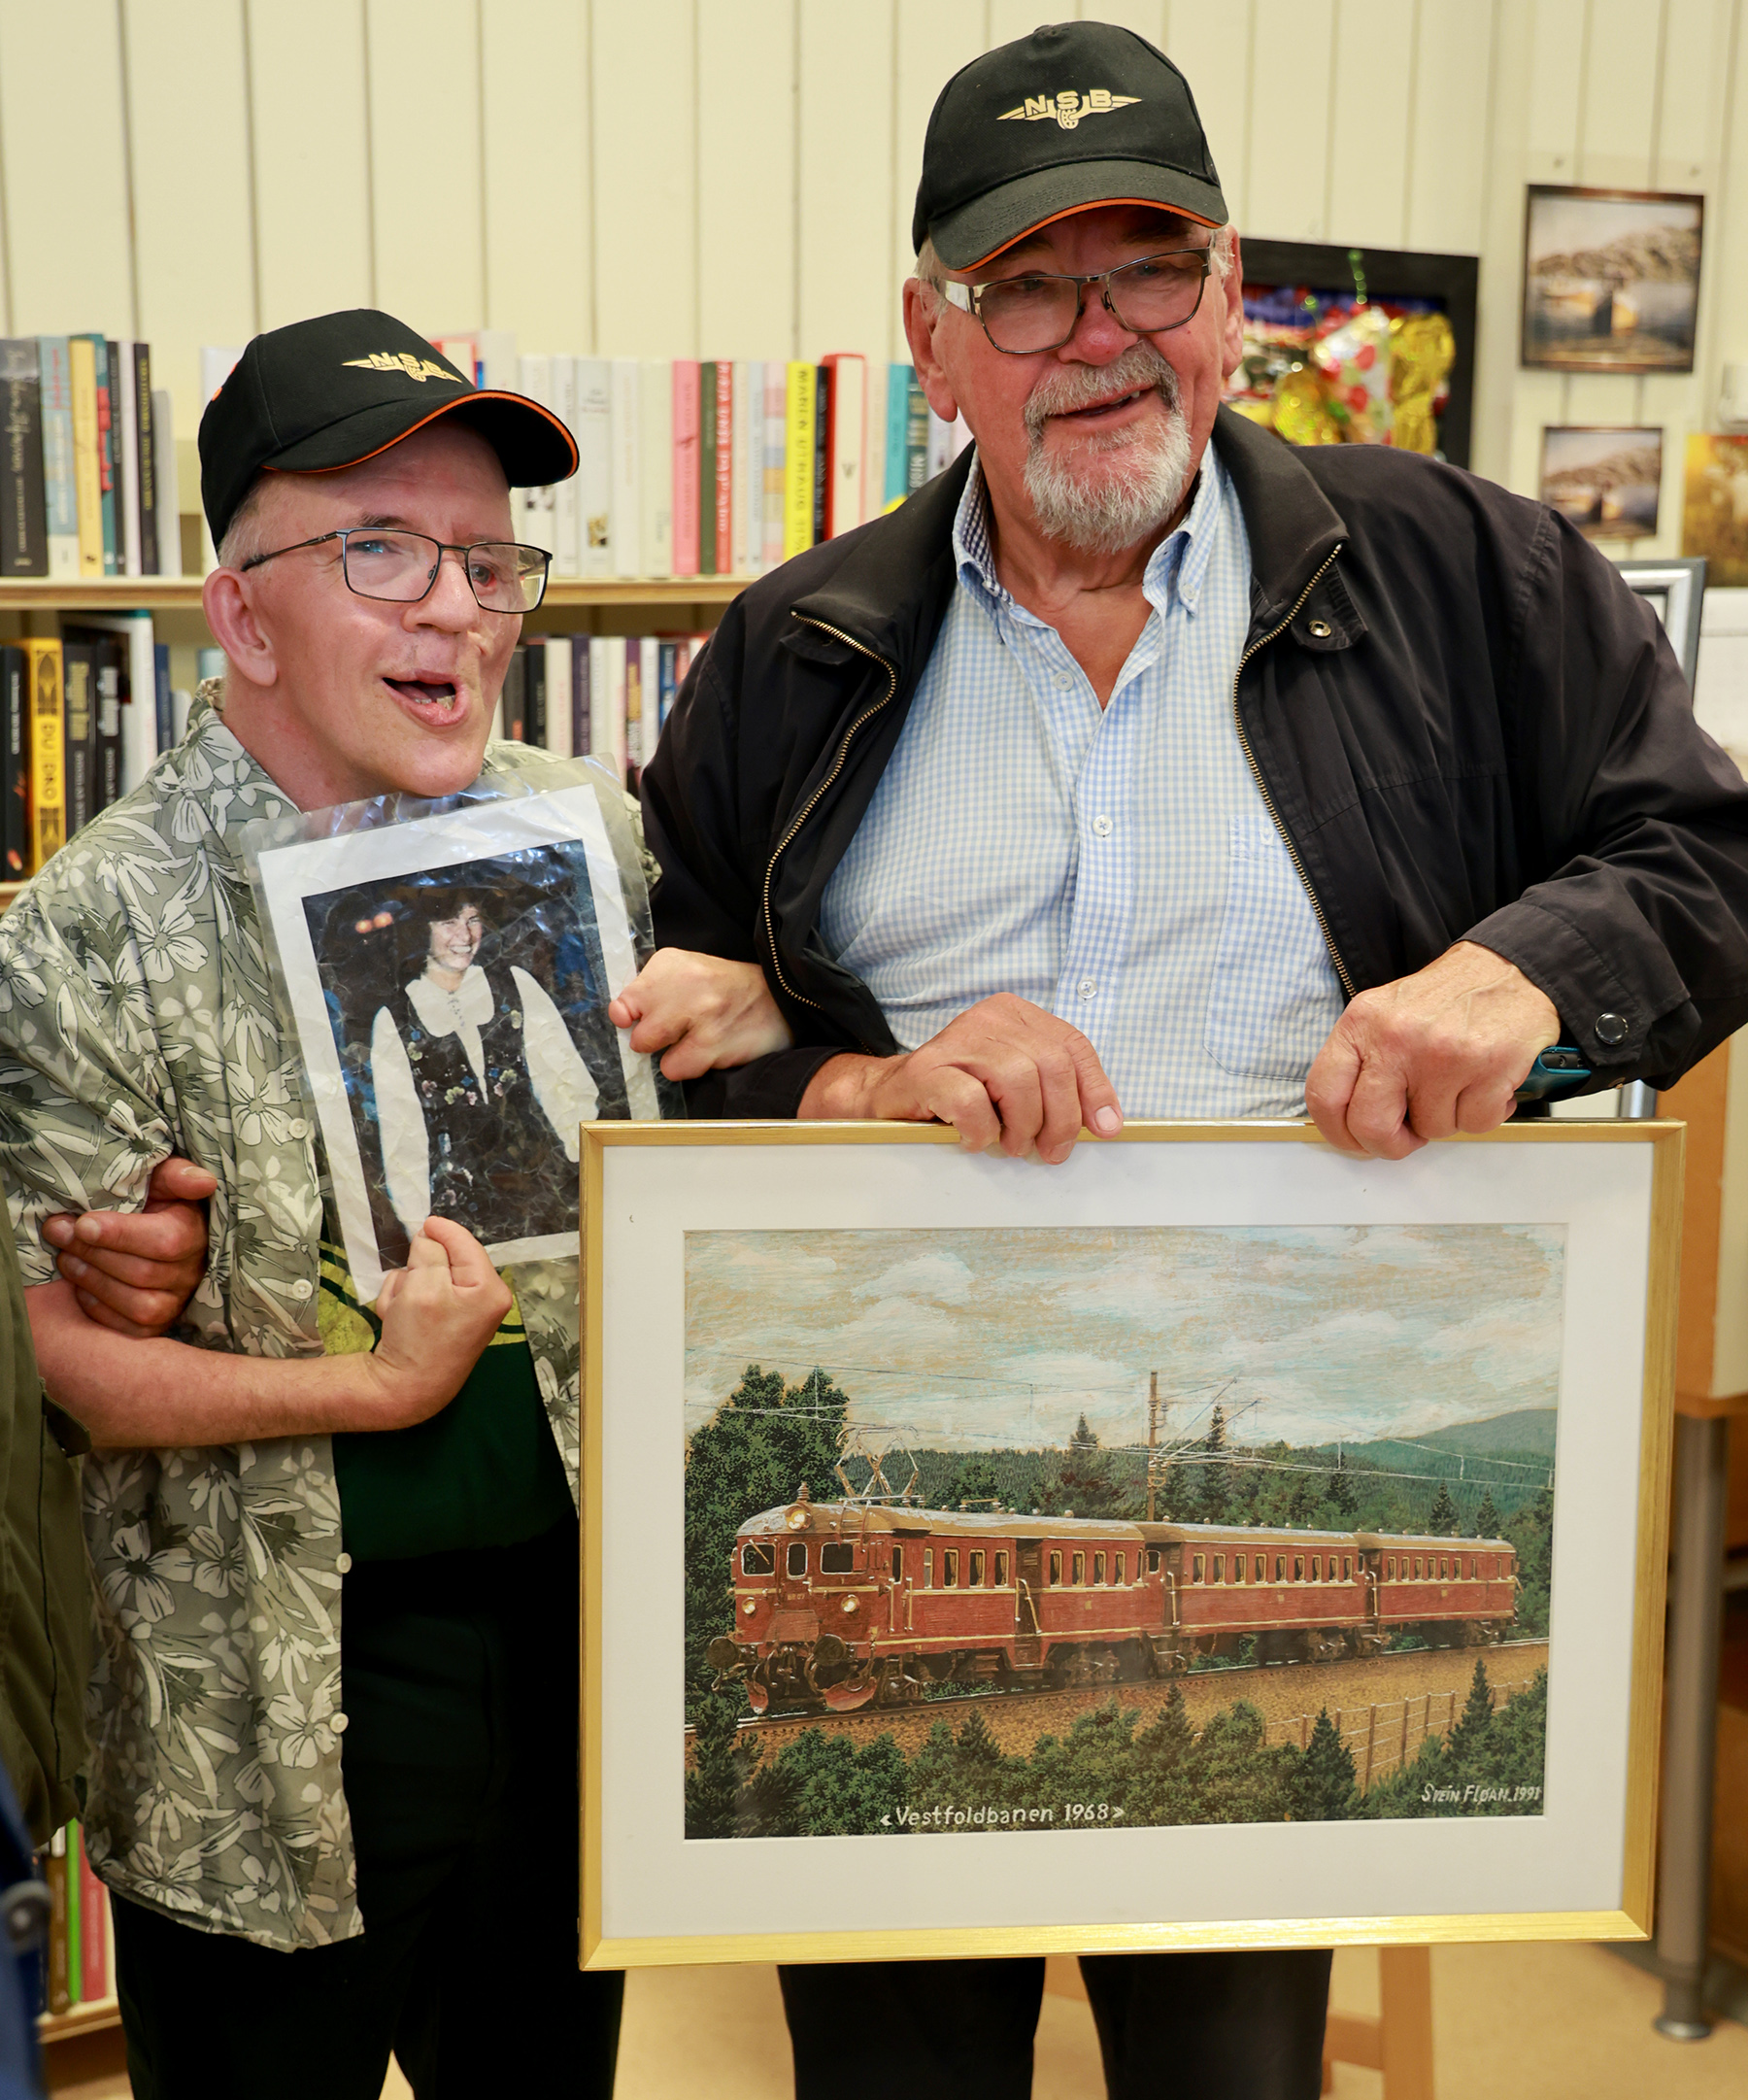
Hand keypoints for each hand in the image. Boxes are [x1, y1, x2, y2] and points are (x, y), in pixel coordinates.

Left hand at [41, 1156, 217, 1337]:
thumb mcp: (162, 1180)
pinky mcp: (158, 1324)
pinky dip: (98, 1307)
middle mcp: (191, 1272)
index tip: (83, 1223)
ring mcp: (176, 1302)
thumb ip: (176, 1175)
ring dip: (92, 1280)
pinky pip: (129, 1327)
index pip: (165, 1241)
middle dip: (94, 1253)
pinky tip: (81, 1285)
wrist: (147, 1231)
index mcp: (194, 1233)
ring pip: (138, 1303)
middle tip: (58, 1232)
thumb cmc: (152, 1203)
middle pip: (144, 1272)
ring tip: (66, 1257)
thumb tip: (204, 1181)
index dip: (121, 1235)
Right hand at [365, 1216, 512, 1427]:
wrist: (404, 1391)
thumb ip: (429, 1253)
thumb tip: (430, 1237)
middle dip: (418, 1271)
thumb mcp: (423, 1285)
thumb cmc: (419, 1338)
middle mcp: (484, 1300)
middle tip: (407, 1293)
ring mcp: (463, 1313)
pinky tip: (398, 1324)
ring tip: (401, 1314)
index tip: (425, 1221)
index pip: (467, 1245)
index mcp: (490, 1289)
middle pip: (445, 1261)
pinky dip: (404, 1305)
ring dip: (406, 1289)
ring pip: (426, 1278)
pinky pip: (420, 1297)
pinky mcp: (443, 1324)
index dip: (443, 1230)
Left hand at [607, 949, 793, 1078]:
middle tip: (671, 1031)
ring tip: (692, 1042)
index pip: (625, 1004)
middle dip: (651, 1040)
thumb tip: (621, 1015)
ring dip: (673, 1057)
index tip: (632, 1019)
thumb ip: (649, 985)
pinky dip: (692, 1065)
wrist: (781, 996)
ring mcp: (705, 1021)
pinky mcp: (718, 1047)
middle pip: (641, 1038)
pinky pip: (682, 1070)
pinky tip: (708, 1050)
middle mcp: (688, 990)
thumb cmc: (724, 984)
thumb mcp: (684, 966)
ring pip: (663, 1061)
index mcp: (674, 966)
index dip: (626, 1016)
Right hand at [799, 993, 1122, 1164]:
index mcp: (1014, 1014)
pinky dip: (981, 1130)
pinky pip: (970, 1100)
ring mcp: (954, 1040)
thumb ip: (1055, 1091)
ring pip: (1016, 1078)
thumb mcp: (1014, 1085)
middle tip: (1048, 1151)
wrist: (887, 1098)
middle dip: (1060, 1118)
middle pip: (1050, 1063)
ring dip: (1021, 1126)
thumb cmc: (959, 1096)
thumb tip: (1106, 1124)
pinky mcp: (924, 1070)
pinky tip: (975, 1140)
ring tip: (1009, 1146)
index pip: (1071, 1045)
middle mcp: (987, 1017)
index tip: (1104, 1129)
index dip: (1094, 1090)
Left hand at [1304, 941, 1560, 1159]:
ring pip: (1431, 1129)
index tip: (1355, 1141)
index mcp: (1361, 1023)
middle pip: (1371, 1126)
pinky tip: (1482, 1084)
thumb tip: (1350, 1121)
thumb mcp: (1384, 1014)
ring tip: (1455, 1086)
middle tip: (1407, 1136)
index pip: (1323, 1095)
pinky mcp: (1488, 1068)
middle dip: (1391, 1144)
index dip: (1337, 1132)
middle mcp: (1396, 1038)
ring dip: (1445, 1120)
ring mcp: (1442, 1054)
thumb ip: (1362, 1062)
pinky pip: (1475, 1123)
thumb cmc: (1445, 999)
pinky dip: (1482, 1114)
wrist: (1508, 971)